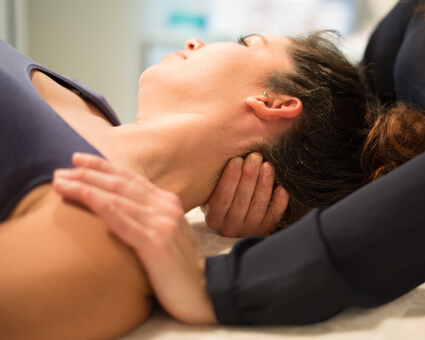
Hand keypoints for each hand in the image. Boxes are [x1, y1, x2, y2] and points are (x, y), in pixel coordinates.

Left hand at [52, 153, 216, 324]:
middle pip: (121, 184)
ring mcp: (162, 224)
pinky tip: (83, 196)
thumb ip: (148, 216)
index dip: (102, 167)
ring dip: (86, 187)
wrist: (205, 292)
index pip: (130, 178)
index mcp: (167, 202)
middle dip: (88, 174)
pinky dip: (101, 206)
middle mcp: (165, 207)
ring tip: (60, 182)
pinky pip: (124, 221)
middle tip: (59, 170)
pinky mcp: (157, 245)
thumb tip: (119, 208)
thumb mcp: (166, 232)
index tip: (77, 160)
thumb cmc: (180, 265)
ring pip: (118, 199)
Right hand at [203, 153, 288, 236]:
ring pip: (257, 206)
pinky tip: (281, 187)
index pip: (222, 198)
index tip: (237, 159)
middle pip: (241, 200)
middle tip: (255, 156)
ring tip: (267, 165)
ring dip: (264, 184)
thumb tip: (232, 156)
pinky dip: (279, 203)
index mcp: (214, 218)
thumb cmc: (223, 199)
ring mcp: (248, 231)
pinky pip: (273, 217)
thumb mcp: (212, 194)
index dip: (230, 178)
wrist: (234, 222)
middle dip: (249, 176)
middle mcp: (229, 228)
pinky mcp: (263, 232)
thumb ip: (217, 181)